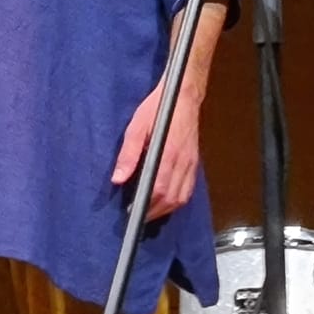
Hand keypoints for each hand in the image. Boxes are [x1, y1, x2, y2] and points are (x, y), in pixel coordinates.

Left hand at [111, 80, 201, 221]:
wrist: (183, 96)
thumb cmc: (156, 109)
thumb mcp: (136, 127)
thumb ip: (128, 154)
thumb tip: (118, 179)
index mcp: (168, 154)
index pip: (159, 189)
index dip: (146, 205)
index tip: (132, 213)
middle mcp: (183, 163)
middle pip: (172, 198)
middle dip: (155, 212)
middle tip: (137, 216)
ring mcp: (192, 164)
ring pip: (182, 197)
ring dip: (166, 209)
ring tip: (149, 212)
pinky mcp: (194, 163)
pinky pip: (188, 190)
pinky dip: (177, 201)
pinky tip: (165, 201)